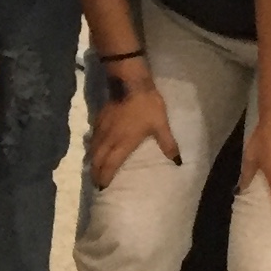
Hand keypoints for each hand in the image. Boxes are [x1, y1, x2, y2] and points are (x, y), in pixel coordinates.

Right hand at [87, 68, 178, 186]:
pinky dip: (92, 146)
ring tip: (92, 168)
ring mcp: (102, 128)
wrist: (130, 83)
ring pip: (93, 148)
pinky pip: (93, 137)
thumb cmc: (147, 105)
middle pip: (98, 159)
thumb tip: (178, 161)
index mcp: (123, 143)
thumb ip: (168, 144)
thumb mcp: (161, 125)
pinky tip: (93, 146)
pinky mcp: (99, 119)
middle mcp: (109, 139)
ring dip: (92, 160)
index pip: (110, 164)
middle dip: (95, 171)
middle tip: (95, 182)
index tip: (101, 187)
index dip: (105, 176)